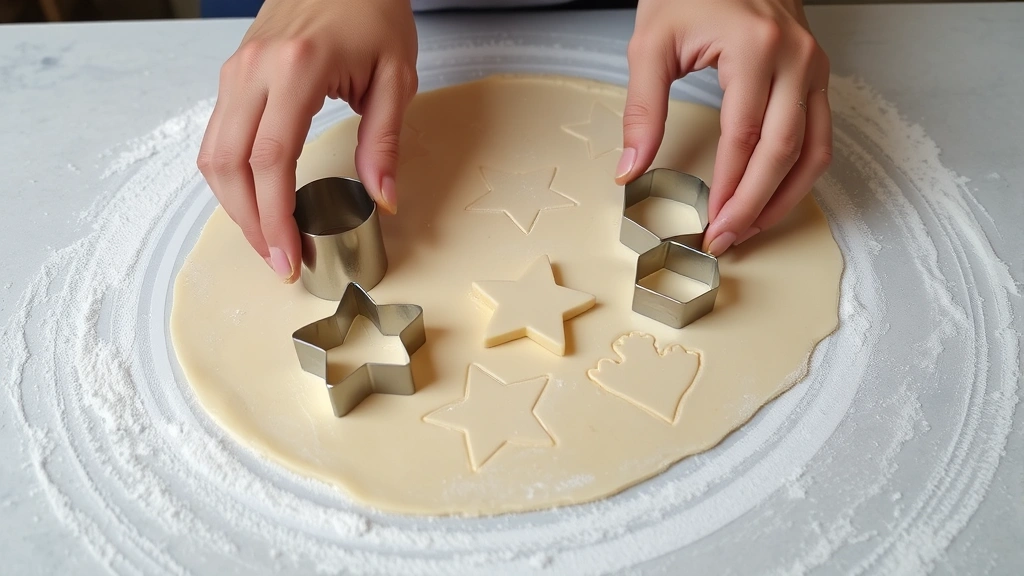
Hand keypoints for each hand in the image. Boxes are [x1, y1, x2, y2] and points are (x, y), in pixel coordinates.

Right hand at [197, 0, 417, 281]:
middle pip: (229, 164)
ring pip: (212, 153)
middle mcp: (254, 70)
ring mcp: (236, 70)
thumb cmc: (372, 9)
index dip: (275, 217)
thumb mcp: (396, 76)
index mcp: (296, 70)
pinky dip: (230, 176)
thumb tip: (382, 198)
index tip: (289, 255)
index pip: (270, 160)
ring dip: (233, 204)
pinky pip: (216, 135)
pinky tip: (254, 199)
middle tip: (278, 259)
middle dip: (249, 223)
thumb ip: (384, 141)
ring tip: (267, 238)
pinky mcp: (233, 73)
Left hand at [618, 0, 831, 256]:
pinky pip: (819, 134)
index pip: (744, 137)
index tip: (710, 224)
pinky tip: (773, 195)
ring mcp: (813, 65)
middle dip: (755, 204)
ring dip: (785, 197)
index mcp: (754, 49)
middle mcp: (795, 59)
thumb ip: (642, 110)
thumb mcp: (651, 44)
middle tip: (728, 238)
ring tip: (752, 228)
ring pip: (813, 149)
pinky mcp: (816, 73)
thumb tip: (631, 167)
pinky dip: (800, 172)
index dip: (729, 189)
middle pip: (783, 151)